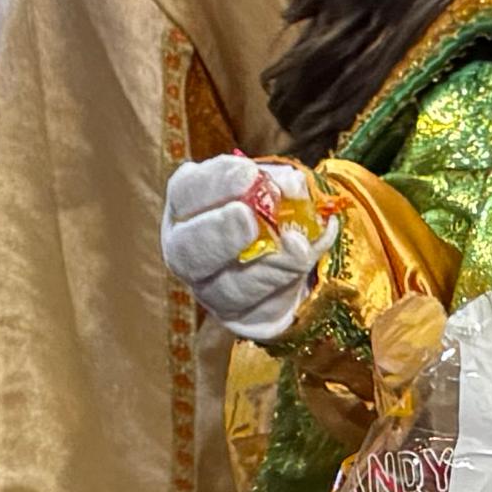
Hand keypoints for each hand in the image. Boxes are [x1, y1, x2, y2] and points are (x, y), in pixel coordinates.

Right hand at [162, 151, 323, 341]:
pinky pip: (259, 308)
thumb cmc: (270, 208)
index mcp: (187, 205)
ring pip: (228, 287)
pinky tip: (305, 258)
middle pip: (188, 251)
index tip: (248, 175)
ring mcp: (208, 288)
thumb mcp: (276, 186)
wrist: (284, 257)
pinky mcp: (237, 316)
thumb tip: (293, 187)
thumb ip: (282, 183)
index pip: (186, 192)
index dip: (215, 184)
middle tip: (248, 218)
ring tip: (298, 245)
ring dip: (266, 265)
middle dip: (219, 233)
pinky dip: (286, 282)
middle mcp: (187, 249)